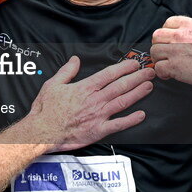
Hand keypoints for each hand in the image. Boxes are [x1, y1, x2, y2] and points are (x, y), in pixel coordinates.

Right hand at [28, 56, 151, 151]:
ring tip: (149, 86)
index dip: (124, 67)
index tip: (134, 63)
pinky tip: (141, 114)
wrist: (42, 131)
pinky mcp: (98, 130)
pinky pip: (118, 124)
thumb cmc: (46, 110)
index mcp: (85, 88)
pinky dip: (131, 120)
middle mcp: (95, 100)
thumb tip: (75, 59)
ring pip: (123, 102)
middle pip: (120, 86)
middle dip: (137, 77)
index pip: (109, 74)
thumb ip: (66, 71)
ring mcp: (98, 115)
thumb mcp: (52, 84)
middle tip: (149, 72)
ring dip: (138, 93)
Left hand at [151, 16, 191, 91]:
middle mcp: (180, 35)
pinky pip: (158, 68)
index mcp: (190, 24)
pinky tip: (170, 75)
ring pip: (154, 51)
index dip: (167, 33)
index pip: (167, 23)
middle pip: (157, 36)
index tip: (170, 42)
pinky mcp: (174, 66)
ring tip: (168, 66)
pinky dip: (162, 73)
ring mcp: (176, 50)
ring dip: (159, 59)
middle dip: (160, 45)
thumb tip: (183, 33)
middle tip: (166, 55)